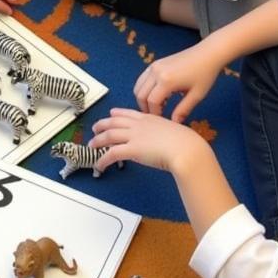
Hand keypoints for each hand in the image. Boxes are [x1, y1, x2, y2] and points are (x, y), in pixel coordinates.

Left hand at [90, 107, 208, 174]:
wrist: (186, 149)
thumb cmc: (186, 143)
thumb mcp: (174, 131)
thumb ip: (166, 133)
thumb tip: (166, 140)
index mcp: (149, 118)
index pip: (128, 113)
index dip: (117, 113)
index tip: (111, 113)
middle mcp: (139, 125)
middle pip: (114, 122)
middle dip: (102, 125)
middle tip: (95, 128)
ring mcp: (134, 136)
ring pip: (109, 135)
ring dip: (98, 141)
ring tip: (91, 145)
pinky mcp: (132, 150)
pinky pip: (111, 154)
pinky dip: (102, 159)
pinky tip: (99, 164)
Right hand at [134, 44, 224, 120]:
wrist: (207, 54)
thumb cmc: (205, 74)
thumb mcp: (196, 95)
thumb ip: (183, 110)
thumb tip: (174, 123)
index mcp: (166, 81)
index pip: (152, 102)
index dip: (155, 113)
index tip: (163, 120)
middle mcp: (156, 72)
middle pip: (140, 94)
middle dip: (146, 107)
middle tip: (157, 115)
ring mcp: (154, 66)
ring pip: (138, 86)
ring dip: (143, 98)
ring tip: (158, 105)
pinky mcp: (155, 63)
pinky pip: (142, 79)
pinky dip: (145, 89)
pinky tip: (159, 94)